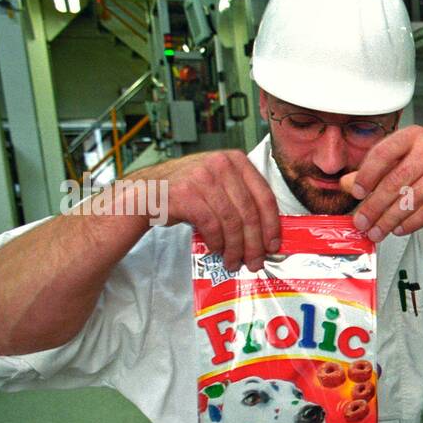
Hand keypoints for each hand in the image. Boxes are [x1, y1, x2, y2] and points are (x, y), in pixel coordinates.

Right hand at [127, 150, 279, 271]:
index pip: (264, 195)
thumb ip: (242, 198)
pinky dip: (217, 242)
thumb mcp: (219, 184)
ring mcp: (203, 177)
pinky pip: (212, 225)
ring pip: (232, 222)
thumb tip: (267, 233)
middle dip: (254, 243)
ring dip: (235, 248)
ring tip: (234, 262)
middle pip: (249, 212)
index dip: (271, 225)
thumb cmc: (189, 192)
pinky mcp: (187, 193)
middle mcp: (221, 164)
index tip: (273, 245)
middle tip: (255, 262)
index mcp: (236, 160)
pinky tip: (217, 250)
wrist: (149, 192)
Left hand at [345, 126, 422, 241]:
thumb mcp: (407, 157)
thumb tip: (348, 184)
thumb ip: (377, 169)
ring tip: (377, 232)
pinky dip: (412, 223)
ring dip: (390, 220)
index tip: (356, 192)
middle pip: (396, 181)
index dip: (367, 174)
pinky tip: (399, 229)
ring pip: (411, 199)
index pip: (384, 152)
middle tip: (361, 222)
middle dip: (375, 205)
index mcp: (414, 136)